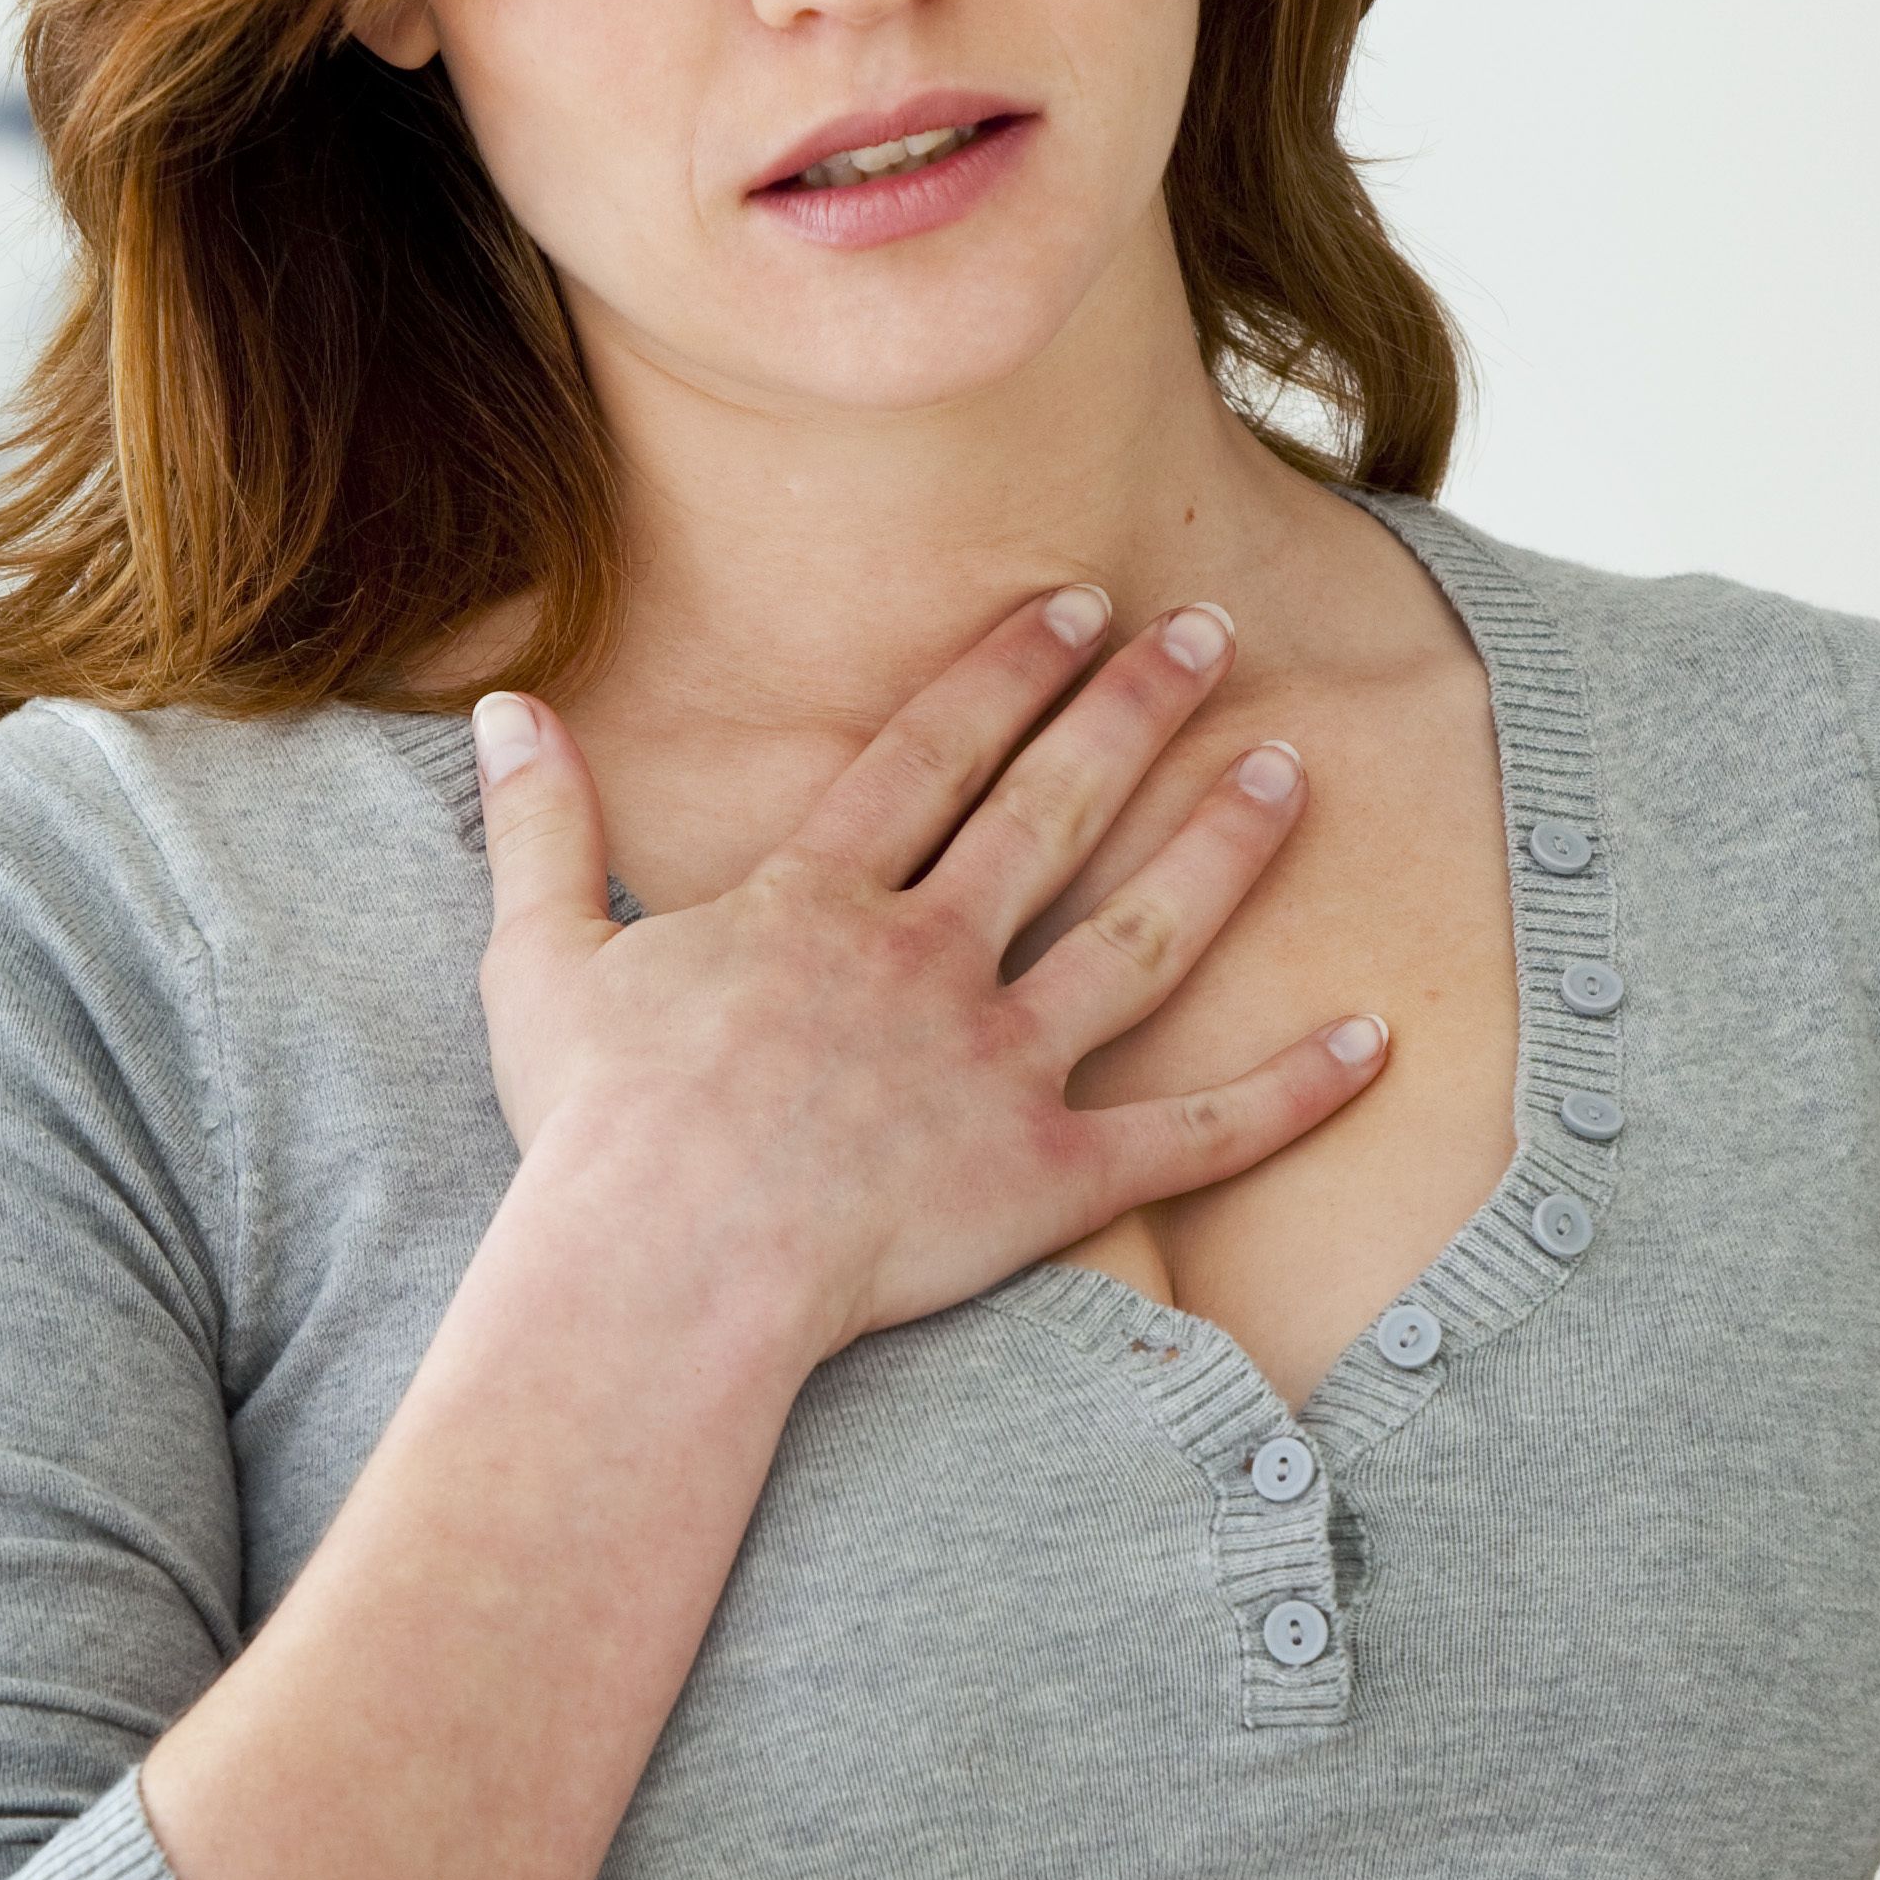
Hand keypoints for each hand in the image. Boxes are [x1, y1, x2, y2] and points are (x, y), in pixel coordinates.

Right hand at [467, 583, 1386, 1356]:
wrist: (660, 1274)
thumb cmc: (592, 1133)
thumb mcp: (540, 959)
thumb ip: (541, 828)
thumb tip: (506, 707)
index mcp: (819, 904)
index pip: (933, 753)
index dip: (1010, 672)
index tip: (1078, 605)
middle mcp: (928, 961)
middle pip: (1054, 809)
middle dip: (1138, 709)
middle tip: (1213, 633)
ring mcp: (998, 1067)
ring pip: (1142, 936)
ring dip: (1224, 846)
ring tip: (1294, 770)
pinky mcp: (1047, 1182)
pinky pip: (1193, 1135)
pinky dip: (1289, 1091)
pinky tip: (1373, 1039)